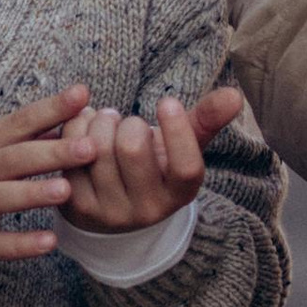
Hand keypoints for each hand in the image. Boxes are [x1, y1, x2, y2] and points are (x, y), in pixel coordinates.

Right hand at [0, 85, 89, 276]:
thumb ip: (20, 141)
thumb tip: (67, 122)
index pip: (17, 123)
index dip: (49, 108)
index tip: (83, 93)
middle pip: (12, 158)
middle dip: (51, 152)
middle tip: (90, 146)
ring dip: (31, 194)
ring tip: (66, 191)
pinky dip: (18, 244)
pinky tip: (49, 244)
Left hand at [56, 82, 242, 232]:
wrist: (117, 207)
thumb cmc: (155, 166)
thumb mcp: (183, 147)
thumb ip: (207, 120)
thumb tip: (235, 95)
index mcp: (181, 194)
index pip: (186, 167)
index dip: (177, 131)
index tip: (168, 101)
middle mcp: (148, 210)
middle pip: (132, 149)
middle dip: (128, 122)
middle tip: (127, 120)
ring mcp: (110, 212)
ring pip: (97, 149)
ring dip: (100, 122)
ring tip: (107, 122)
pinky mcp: (77, 207)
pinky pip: (72, 154)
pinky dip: (76, 130)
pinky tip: (84, 130)